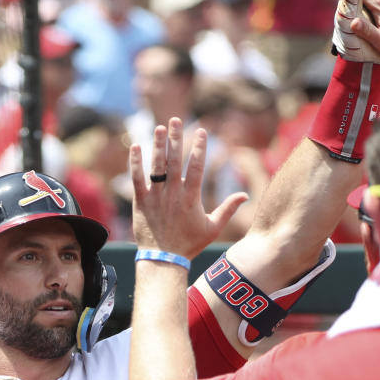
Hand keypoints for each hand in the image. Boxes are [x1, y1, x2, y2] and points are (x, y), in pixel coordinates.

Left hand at [131, 118, 246, 259]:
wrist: (163, 259)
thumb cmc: (189, 245)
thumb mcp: (213, 228)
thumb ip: (228, 209)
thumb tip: (245, 195)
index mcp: (191, 198)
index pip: (196, 167)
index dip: (198, 147)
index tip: (200, 131)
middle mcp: (173, 194)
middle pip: (174, 160)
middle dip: (175, 138)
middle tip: (175, 119)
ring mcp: (155, 197)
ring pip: (156, 166)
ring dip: (157, 145)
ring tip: (158, 127)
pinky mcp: (140, 202)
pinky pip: (136, 179)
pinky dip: (135, 163)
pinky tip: (135, 147)